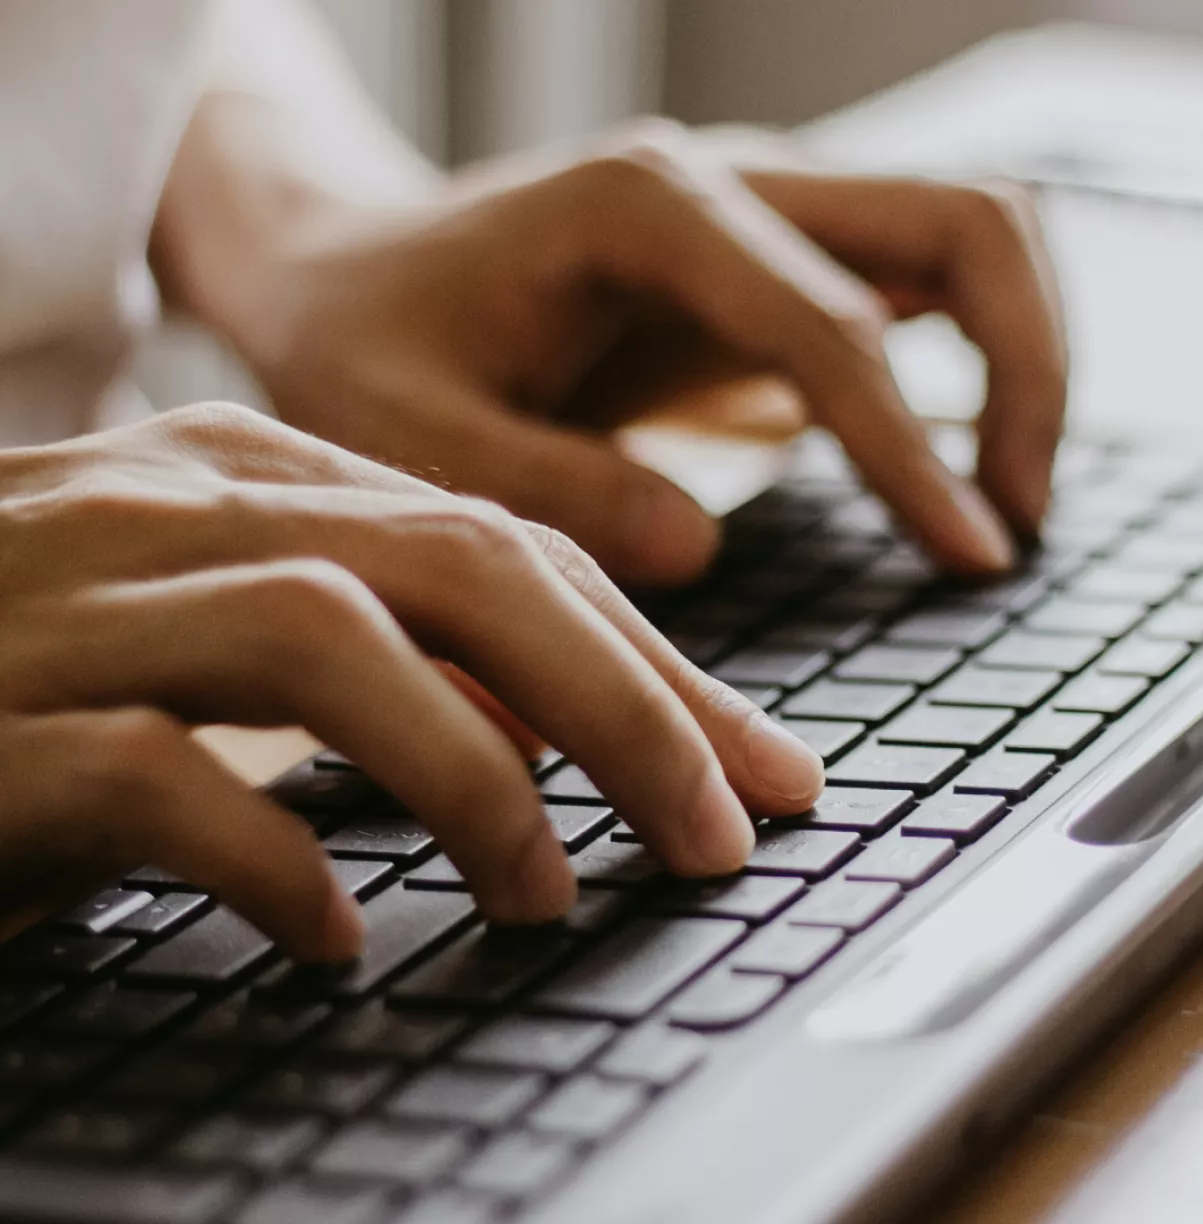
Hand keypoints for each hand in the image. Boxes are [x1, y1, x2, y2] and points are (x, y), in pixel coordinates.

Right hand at [0, 403, 822, 959]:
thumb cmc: (34, 682)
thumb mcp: (228, 647)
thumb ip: (382, 660)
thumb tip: (554, 743)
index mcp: (253, 477)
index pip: (511, 550)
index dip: (658, 665)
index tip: (763, 773)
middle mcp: (175, 511)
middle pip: (464, 568)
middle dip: (628, 704)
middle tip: (721, 835)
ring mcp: (74, 606)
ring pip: (333, 638)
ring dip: (478, 779)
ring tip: (550, 894)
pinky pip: (156, 775)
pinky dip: (275, 860)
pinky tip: (337, 942)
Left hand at [159, 110, 1066, 585]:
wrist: (347, 271)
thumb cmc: (369, 348)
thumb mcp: (411, 432)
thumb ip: (549, 485)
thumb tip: (703, 545)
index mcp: (648, 208)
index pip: (836, 323)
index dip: (912, 450)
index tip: (969, 556)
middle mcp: (735, 182)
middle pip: (970, 220)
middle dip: (1030, 370)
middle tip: (1013, 523)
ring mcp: (771, 208)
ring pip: (976, 232)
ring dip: (1027, 358)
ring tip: (1005, 505)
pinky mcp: (781, 257)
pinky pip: (929, 281)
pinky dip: (979, 361)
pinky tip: (952, 472)